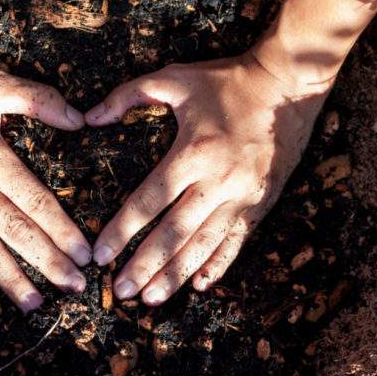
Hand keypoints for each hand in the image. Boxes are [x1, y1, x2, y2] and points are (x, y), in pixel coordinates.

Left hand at [86, 53, 326, 305]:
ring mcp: (243, 196)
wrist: (288, 85)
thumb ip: (128, 95)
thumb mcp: (174, 77)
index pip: (150, 200)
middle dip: (145, 265)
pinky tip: (199, 285)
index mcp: (193, 151)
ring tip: (150, 298)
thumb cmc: (226, 81)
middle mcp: (218, 180)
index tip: (100, 254)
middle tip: (120, 290)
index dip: (122, 230)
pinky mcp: (260, 202)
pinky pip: (236, 241)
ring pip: (204, 245)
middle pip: (175, 233)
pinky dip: (217, 265)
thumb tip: (88, 118)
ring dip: (176, 274)